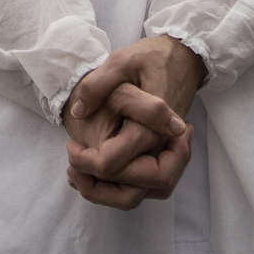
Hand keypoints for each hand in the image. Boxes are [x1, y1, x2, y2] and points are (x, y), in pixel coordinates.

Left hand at [63, 36, 205, 208]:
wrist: (183, 58)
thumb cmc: (152, 58)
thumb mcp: (120, 60)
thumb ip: (98, 84)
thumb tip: (78, 111)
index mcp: (151, 127)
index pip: (115, 163)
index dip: (86, 161)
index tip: (70, 145)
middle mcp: (163, 148)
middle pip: (132, 192)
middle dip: (97, 188)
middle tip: (73, 167)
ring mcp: (166, 155)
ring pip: (140, 195)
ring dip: (107, 194)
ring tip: (80, 175)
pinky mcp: (164, 156)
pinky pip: (145, 187)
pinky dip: (120, 187)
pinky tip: (94, 174)